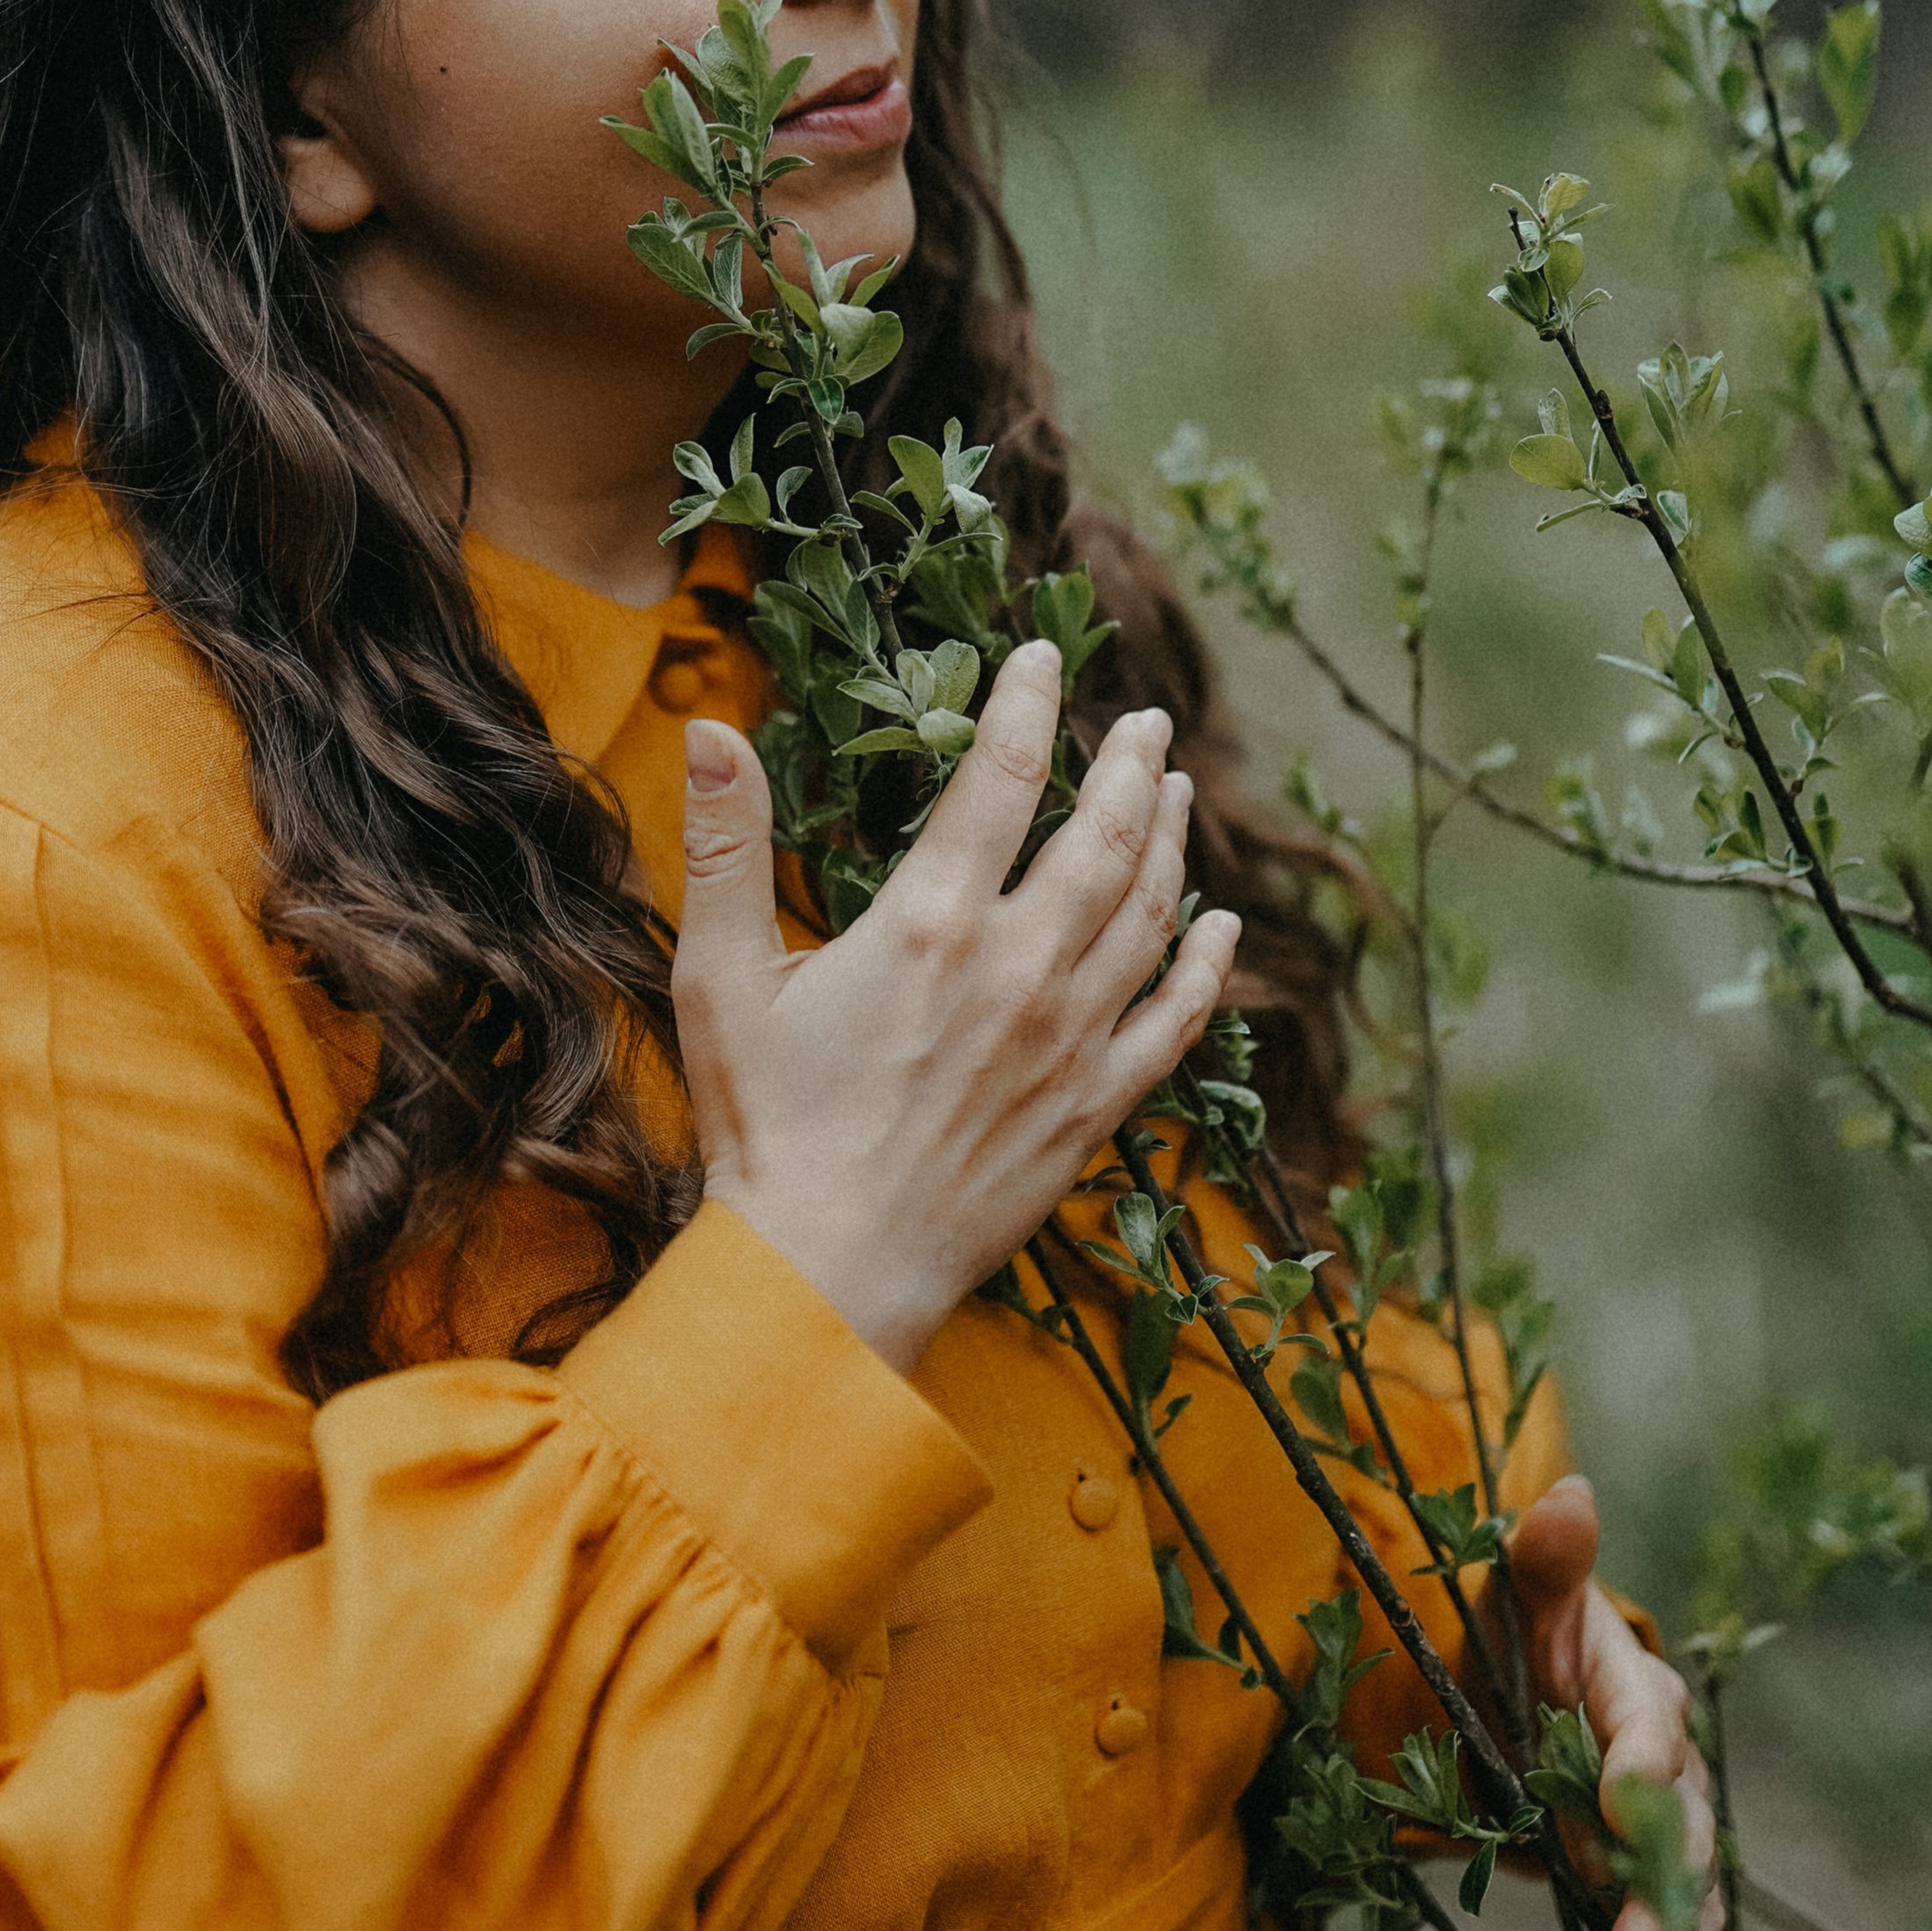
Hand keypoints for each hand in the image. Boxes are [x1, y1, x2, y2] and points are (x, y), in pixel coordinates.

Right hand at [672, 639, 1239, 1374]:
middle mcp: (1018, 968)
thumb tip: (709, 727)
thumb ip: (725, 844)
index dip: (1030, 704)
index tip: (1046, 658)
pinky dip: (1206, 965)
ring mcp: (1068, 1040)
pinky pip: (1173, 1021)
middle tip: (1146, 720)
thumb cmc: (763, 1127)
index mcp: (929, 922)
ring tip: (1179, 789)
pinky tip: (1222, 925)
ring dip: (1172, 840)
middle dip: (1130, 764)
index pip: (1002, 776)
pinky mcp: (1093, 1109)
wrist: (825, 1272)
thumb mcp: (719, 976)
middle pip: (1102, 834)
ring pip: (1149, 912)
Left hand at [1510, 1474, 1739, 1930]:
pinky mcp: (1647, 1883)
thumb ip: (1543, 1559)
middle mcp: (1665, 1769)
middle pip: (1675, 1839)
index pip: (1645, 1737)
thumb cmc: (1512, 1629)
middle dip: (1661, 1905)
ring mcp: (1662, 1833)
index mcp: (1637, 1691)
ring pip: (1689, 1905)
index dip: (1634, 1779)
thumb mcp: (1511, 1592)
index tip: (1614, 1820)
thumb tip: (1571, 1493)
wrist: (1514, 1681)